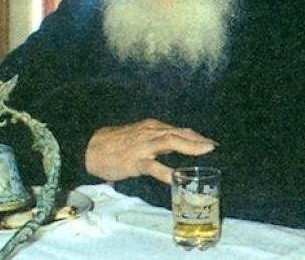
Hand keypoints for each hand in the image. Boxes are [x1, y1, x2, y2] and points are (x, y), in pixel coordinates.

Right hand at [85, 118, 216, 183]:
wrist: (89, 147)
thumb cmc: (114, 144)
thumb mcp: (139, 137)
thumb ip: (156, 142)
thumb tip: (174, 148)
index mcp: (152, 127)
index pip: (179, 130)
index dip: (196, 137)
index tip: (210, 143)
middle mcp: (150, 132)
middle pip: (180, 133)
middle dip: (199, 140)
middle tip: (214, 147)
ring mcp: (143, 145)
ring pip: (171, 142)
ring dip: (190, 147)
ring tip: (205, 152)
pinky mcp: (134, 160)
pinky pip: (153, 166)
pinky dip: (166, 171)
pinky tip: (176, 177)